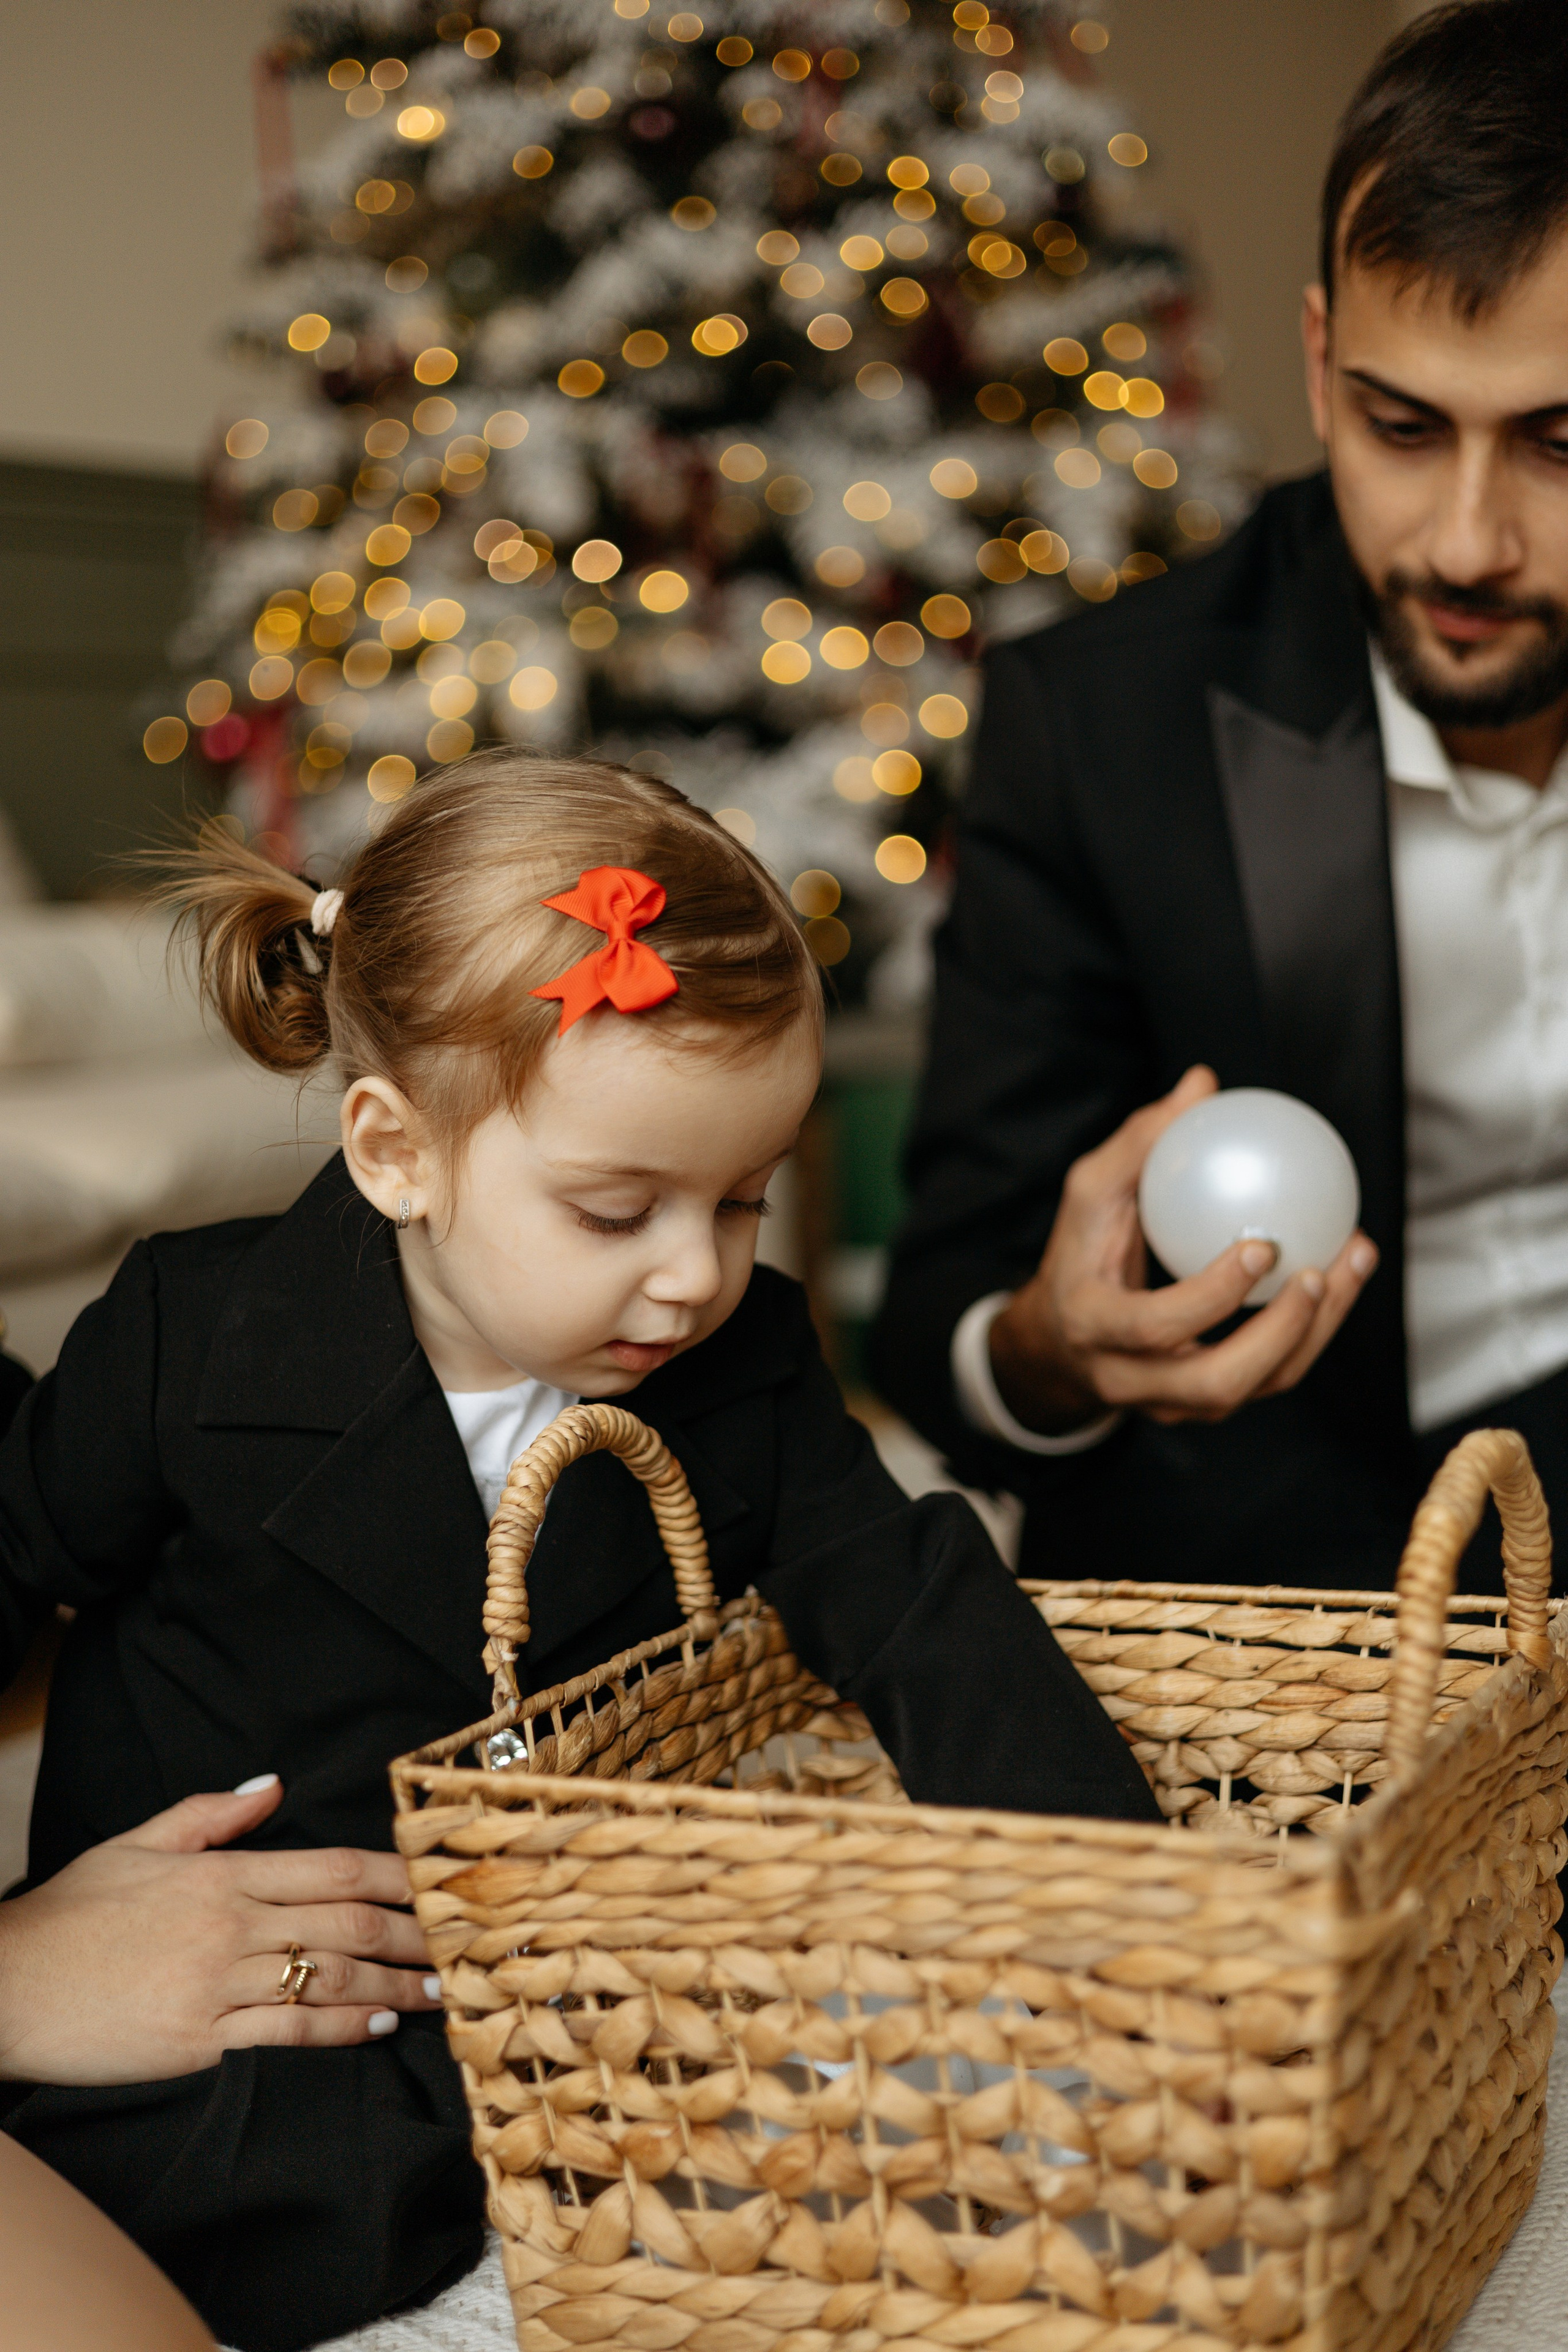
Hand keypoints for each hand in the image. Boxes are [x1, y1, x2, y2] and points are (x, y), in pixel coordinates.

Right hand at [0, 1775, 442, 2086]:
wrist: (7, 1985)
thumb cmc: (71, 1914)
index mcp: (221, 1875)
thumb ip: (213, 1815)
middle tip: (463, 1942)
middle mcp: (229, 1926)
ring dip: (392, 1985)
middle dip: (412, 1933)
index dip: (397, 1876)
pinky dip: (338, 2027)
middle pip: (346, 1924)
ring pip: (327, 1978)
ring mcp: (215, 1985)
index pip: (332, 1869)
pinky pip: (286, 2029)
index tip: (441, 1882)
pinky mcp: (198, 2039)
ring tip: (439, 1991)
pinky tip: (376, 2025)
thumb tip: (273, 1785)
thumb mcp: (138, 1844)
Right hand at [990, 1065, 1378, 1431]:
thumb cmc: (1080, 1252)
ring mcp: (1173, 1404)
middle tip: (1319, 1272)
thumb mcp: (1090, 1194)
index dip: (1212, 1296)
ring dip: (1316, 1331)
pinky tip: (1341, 1273)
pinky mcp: (1207, 1404)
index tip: (1263, 1245)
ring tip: (1353, 1261)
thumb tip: (1201, 1085)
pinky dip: (1313, 1329)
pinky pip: (1269, 1377)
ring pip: (1256, 1388)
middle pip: (1217, 1383)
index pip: (1155, 1326)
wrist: (1060, 1340)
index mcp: (1095, 1328)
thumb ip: (1140, 1144)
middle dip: (1280, 1335)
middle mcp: (1131, 1380)